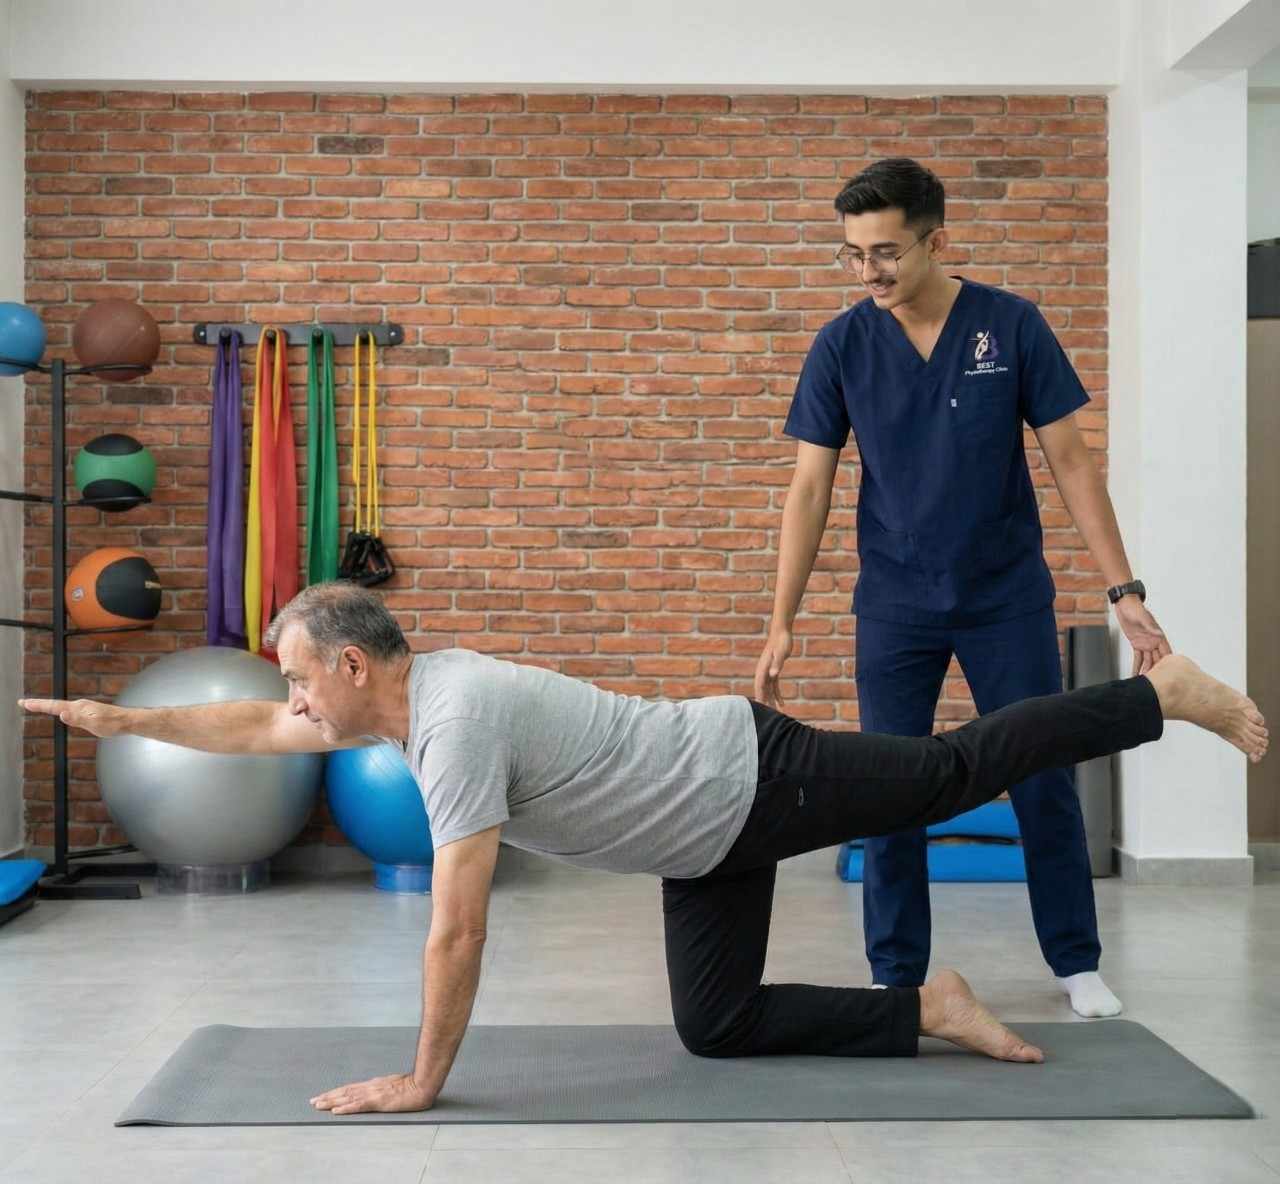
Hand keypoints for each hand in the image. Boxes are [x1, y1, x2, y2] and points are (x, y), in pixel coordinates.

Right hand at [18, 697, 128, 737]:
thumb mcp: (94, 724)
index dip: (38, 705)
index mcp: (78, 708)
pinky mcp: (89, 712)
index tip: (24, 703)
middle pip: (55, 704)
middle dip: (39, 704)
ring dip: (48, 706)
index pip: (54, 706)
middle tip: (24, 703)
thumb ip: (77, 719)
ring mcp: (85, 708)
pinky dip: (60, 709)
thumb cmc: (113, 724)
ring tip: (37, 706)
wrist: (128, 721)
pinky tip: (62, 712)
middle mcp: (80, 706)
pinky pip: (70, 710)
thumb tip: (62, 714)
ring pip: (62, 706)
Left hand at [310, 1072, 435, 1115]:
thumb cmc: (413, 1085)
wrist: (423, 1084)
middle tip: (313, 1101)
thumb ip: (384, 1088)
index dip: (336, 1092)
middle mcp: (370, 1086)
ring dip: (331, 1101)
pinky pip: (358, 1105)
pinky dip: (345, 1107)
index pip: (350, 1088)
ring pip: (347, 1097)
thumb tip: (376, 1092)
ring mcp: (374, 1093)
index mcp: (374, 1084)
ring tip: (318, 1105)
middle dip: (328, 1096)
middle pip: (345, 1091)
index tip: (324, 1096)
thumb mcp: (395, 1085)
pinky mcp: (378, 1101)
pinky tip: (336, 1110)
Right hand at [754, 628, 792, 707]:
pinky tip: (782, 703)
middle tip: (768, 715)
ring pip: (767, 690)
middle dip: (764, 702)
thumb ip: (777, 664)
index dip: (760, 697)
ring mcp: (768, 671)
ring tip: (776, 713)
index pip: (760, 685)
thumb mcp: (782, 653)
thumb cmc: (782, 641)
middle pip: (762, 690)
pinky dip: (777, 694)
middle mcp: (763, 671)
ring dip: (771, 700)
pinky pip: (773, 685)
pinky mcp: (774, 670)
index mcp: (763, 668)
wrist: (782, 632)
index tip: (761, 708)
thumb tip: (773, 675)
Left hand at [1113, 597, 1170, 676]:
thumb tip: (1159, 634)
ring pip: (1148, 660)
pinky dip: (1136, 666)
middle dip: (1156, 671)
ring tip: (1145, 683)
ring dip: (1146, 671)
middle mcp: (1154, 641)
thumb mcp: (1142, 617)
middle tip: (1155, 683)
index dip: (1167, 663)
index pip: (1166, 652)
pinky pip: (1138, 657)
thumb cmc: (1135, 608)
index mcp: (1158, 636)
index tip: (1168, 674)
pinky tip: (1136, 674)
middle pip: (1157, 659)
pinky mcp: (1136, 643)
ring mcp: (1145, 643)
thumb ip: (1150, 626)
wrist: (1125, 604)